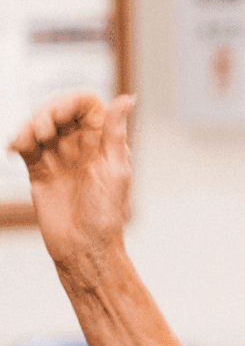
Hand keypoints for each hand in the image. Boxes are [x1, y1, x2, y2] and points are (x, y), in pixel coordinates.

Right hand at [8, 91, 133, 267]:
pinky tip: (15, 148)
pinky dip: (19, 140)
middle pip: (60, 108)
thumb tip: (128, 97)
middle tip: (44, 130)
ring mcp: (59, 156)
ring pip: (40, 123)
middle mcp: (81, 145)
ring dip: (31, 125)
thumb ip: (115, 133)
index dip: (71, 100)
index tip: (61, 114)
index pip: (87, 104)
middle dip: (48, 110)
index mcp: (103, 142)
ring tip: (30, 142)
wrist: (83, 248)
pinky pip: (26, 144)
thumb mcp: (115, 171)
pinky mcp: (39, 169)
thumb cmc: (106, 215)